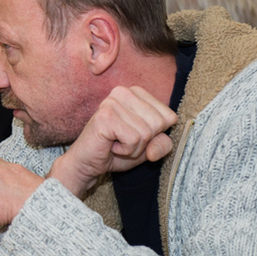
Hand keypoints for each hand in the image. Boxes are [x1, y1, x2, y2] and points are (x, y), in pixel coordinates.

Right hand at [49, 86, 177, 197]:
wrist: (87, 164)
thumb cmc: (116, 152)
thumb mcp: (148, 148)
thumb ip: (162, 144)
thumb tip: (155, 148)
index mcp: (136, 92)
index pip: (169, 116)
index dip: (156, 135)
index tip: (134, 136)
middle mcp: (124, 91)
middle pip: (159, 123)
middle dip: (145, 142)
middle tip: (123, 142)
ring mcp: (112, 102)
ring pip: (146, 132)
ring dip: (134, 148)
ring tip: (116, 144)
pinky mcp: (105, 116)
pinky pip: (134, 139)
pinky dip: (125, 150)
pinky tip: (111, 146)